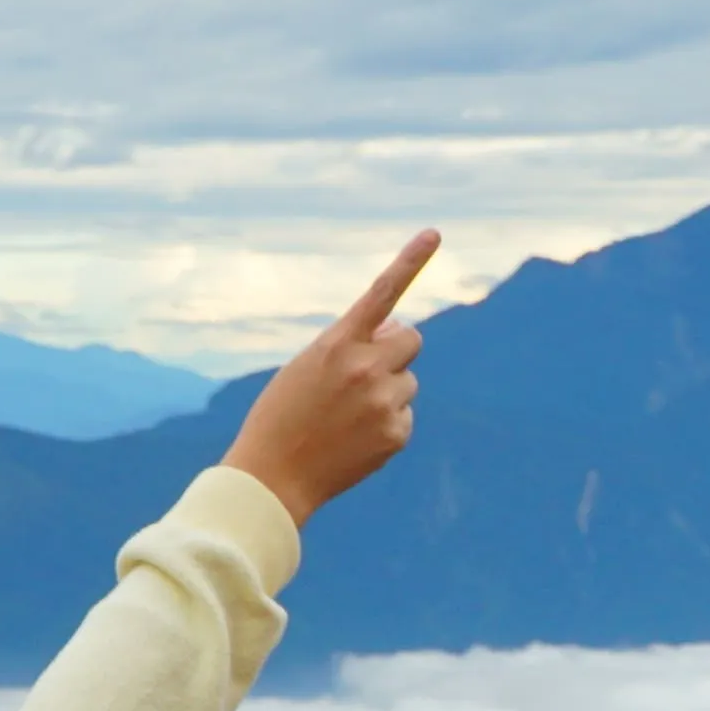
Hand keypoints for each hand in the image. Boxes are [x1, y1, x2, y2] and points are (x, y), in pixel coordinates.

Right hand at [227, 232, 439, 519]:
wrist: (273, 477)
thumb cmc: (284, 415)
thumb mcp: (307, 367)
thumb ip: (351, 345)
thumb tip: (398, 331)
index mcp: (337, 343)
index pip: (382, 293)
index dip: (411, 260)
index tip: (435, 233)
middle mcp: (365, 367)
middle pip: (411, 339)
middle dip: (397, 350)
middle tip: (368, 373)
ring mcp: (383, 401)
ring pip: (408, 381)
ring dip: (388, 391)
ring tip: (349, 416)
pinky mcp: (396, 433)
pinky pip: (404, 416)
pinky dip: (386, 424)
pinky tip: (355, 440)